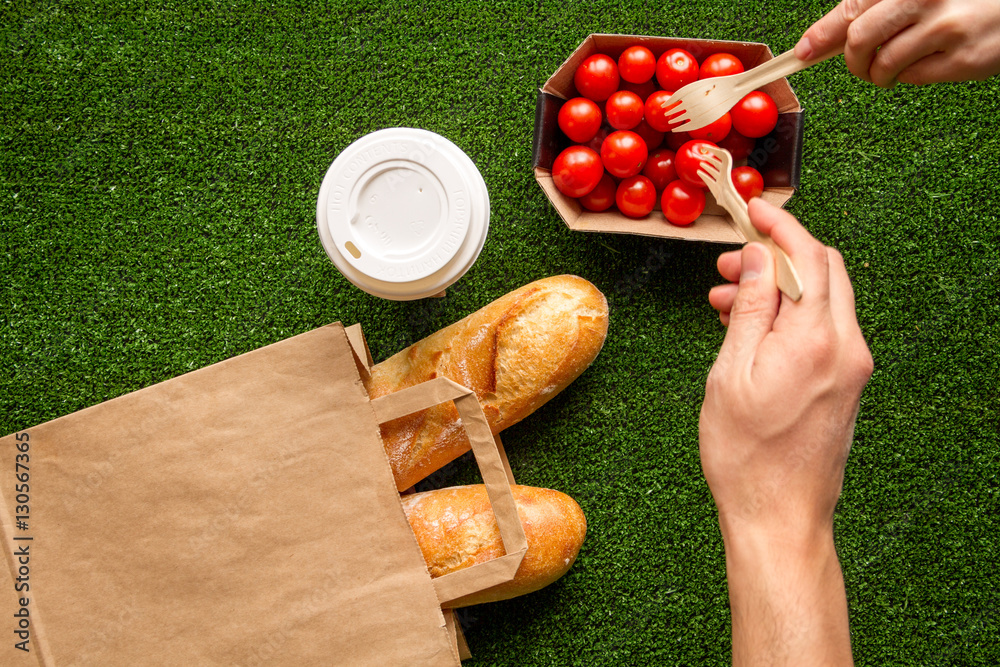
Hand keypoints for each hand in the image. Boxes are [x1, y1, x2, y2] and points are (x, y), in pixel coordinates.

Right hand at [700, 199, 871, 664]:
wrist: (780, 516)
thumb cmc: (746, 454)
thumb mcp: (731, 372)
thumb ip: (751, 308)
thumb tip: (760, 257)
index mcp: (817, 340)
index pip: (810, 257)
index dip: (781, 227)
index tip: (753, 212)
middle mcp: (847, 347)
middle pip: (824, 272)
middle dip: (777, 257)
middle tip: (729, 265)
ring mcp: (852, 367)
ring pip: (822, 300)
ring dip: (779, 289)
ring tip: (725, 303)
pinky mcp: (846, 384)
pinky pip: (822, 330)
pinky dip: (790, 317)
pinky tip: (750, 332)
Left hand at [794, 0, 999, 86]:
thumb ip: (876, 8)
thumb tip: (822, 39)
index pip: (852, 8)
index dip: (821, 34)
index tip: (803, 51)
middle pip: (860, 39)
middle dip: (852, 59)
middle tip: (860, 64)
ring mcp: (946, 28)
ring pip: (884, 63)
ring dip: (880, 72)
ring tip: (896, 64)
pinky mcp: (963, 59)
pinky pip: (914, 77)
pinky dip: (910, 75)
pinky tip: (928, 60)